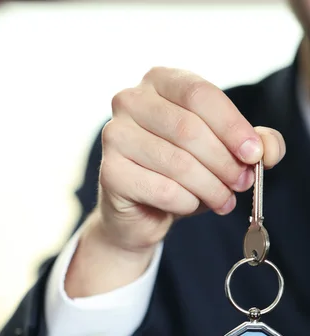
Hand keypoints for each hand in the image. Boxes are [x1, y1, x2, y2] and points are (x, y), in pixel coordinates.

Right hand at [65, 68, 285, 297]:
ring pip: (178, 163)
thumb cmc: (178, 173)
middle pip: (189, 129)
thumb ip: (251, 143)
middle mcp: (130, 101)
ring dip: (210, 187)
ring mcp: (114, 136)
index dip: (232, 126)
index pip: (200, 94)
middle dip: (224, 162)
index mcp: (159, 81)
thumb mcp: (220, 152)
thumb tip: (268, 149)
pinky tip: (191, 205)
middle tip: (241, 184)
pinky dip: (186, 203)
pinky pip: (163, 190)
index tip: (254, 155)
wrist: (139, 210)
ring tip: (223, 201)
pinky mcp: (110, 173)